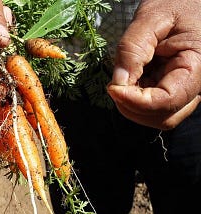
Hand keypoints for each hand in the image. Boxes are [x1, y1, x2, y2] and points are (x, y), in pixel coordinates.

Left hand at [107, 0, 200, 129]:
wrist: (186, 1)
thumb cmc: (176, 3)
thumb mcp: (152, 18)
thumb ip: (133, 48)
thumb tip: (118, 82)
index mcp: (197, 66)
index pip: (168, 101)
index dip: (137, 102)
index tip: (114, 89)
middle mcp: (194, 84)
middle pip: (163, 116)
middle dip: (132, 106)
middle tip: (115, 85)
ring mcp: (183, 88)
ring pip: (157, 116)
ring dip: (132, 105)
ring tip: (123, 79)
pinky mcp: (171, 87)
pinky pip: (152, 105)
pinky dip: (134, 98)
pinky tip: (130, 79)